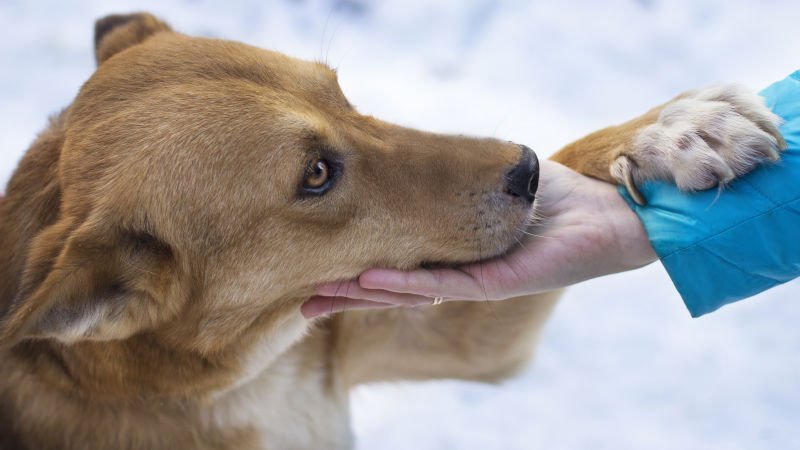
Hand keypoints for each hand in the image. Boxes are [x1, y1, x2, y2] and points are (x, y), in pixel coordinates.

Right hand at [301, 160, 657, 317]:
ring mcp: (475, 283)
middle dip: (347, 297)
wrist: (607, 210)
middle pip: (393, 290)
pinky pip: (441, 284)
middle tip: (303, 304)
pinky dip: (403, 283)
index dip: (359, 271)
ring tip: (319, 298)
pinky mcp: (495, 284)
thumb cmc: (556, 195)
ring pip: (408, 293)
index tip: (319, 270)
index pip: (397, 265)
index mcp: (453, 253)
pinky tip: (367, 281)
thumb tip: (418, 157)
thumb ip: (455, 178)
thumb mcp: (492, 181)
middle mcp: (459, 274)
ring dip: (363, 294)